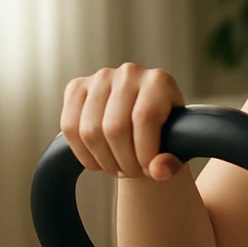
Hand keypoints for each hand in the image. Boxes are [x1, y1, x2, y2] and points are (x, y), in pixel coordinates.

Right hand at [61, 64, 185, 180]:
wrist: (144, 116)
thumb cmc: (165, 131)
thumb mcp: (177, 144)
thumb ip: (173, 161)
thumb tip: (157, 171)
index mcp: (159, 81)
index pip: (144, 118)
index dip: (144, 152)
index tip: (149, 171)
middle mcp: (129, 73)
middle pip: (115, 128)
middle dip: (123, 161)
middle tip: (132, 173)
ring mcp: (100, 77)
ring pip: (90, 131)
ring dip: (103, 160)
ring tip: (117, 168)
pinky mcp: (76, 87)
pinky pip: (69, 127)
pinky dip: (82, 153)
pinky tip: (98, 161)